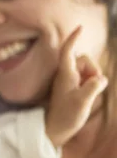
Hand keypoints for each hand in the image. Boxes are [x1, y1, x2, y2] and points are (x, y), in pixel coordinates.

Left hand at [45, 26, 107, 147]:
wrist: (56, 129)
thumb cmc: (66, 116)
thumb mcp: (82, 101)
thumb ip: (93, 87)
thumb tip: (101, 78)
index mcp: (65, 74)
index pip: (68, 51)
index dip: (73, 38)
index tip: (80, 27)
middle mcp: (66, 74)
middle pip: (85, 59)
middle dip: (93, 69)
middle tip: (90, 86)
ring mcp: (70, 80)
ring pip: (88, 69)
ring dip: (93, 78)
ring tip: (87, 94)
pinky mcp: (74, 87)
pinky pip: (89, 79)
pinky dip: (92, 84)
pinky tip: (88, 97)